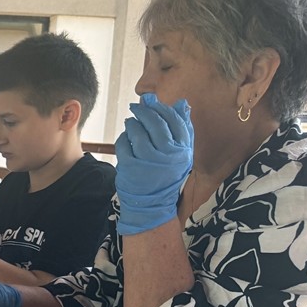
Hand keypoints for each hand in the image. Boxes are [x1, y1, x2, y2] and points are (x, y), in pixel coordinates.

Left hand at [114, 94, 192, 234]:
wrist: (153, 204)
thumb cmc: (167, 175)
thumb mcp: (182, 154)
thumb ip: (182, 128)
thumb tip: (181, 102)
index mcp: (183, 150)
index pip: (174, 120)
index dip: (162, 108)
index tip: (153, 102)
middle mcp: (167, 154)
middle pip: (155, 123)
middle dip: (144, 111)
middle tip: (137, 106)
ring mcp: (148, 161)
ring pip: (137, 132)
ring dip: (132, 124)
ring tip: (131, 123)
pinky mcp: (130, 166)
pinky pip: (124, 144)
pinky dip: (123, 138)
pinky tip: (126, 139)